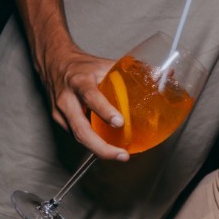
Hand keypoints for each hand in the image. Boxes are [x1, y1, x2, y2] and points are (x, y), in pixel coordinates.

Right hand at [41, 43, 129, 160]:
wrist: (53, 63)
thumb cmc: (81, 65)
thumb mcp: (104, 64)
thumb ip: (131, 70)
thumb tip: (165, 75)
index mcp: (80, 81)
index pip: (90, 96)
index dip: (104, 110)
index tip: (119, 122)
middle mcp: (67, 99)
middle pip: (80, 129)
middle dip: (101, 147)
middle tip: (122, 154)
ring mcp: (60, 112)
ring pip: (78, 137)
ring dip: (99, 150)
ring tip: (119, 155)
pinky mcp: (59, 122)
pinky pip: (77, 136)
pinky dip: (92, 143)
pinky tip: (107, 148)